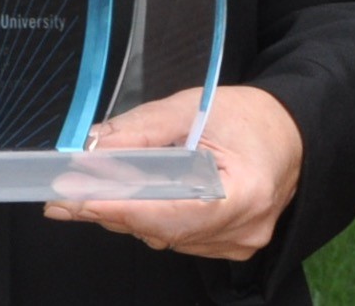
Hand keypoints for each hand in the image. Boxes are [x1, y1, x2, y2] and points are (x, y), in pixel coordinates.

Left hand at [43, 85, 303, 260]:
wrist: (291, 134)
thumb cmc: (249, 116)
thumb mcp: (193, 107)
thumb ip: (141, 131)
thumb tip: (93, 149)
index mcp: (245, 192)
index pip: (173, 213)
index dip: (121, 208)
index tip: (78, 200)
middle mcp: (244, 229)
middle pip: (163, 230)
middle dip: (109, 211)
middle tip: (62, 198)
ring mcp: (238, 244)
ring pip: (165, 238)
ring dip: (124, 217)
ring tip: (84, 197)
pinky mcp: (229, 247)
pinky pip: (177, 239)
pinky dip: (148, 221)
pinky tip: (124, 203)